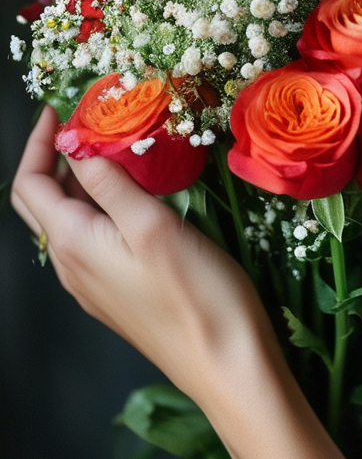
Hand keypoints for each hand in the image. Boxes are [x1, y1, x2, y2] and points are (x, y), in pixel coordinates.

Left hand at [11, 106, 344, 458]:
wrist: (224, 360)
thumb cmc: (194, 292)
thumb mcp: (152, 225)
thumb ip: (109, 183)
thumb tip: (74, 144)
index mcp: (73, 243)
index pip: (29, 184)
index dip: (38, 143)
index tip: (58, 108)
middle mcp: (71, 264)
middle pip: (40, 203)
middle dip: (51, 158)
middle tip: (83, 122)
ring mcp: (92, 282)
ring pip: (67, 220)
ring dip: (77, 180)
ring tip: (110, 147)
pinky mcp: (117, 291)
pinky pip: (90, 239)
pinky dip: (98, 204)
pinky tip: (132, 194)